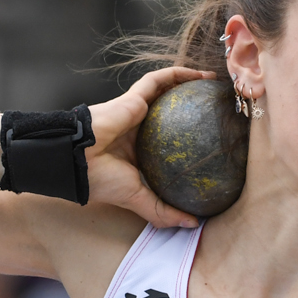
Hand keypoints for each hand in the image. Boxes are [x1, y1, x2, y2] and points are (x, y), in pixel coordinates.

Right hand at [84, 66, 214, 227]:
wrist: (78, 162)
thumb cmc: (103, 180)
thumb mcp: (139, 199)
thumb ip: (164, 211)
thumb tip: (194, 224)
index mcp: (140, 149)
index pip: (169, 139)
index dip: (190, 136)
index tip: (215, 138)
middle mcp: (141, 128)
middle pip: (171, 111)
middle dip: (193, 104)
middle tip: (219, 106)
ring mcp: (136, 111)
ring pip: (167, 90)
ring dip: (190, 82)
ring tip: (215, 83)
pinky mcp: (133, 98)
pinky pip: (159, 80)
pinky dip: (179, 74)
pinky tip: (202, 76)